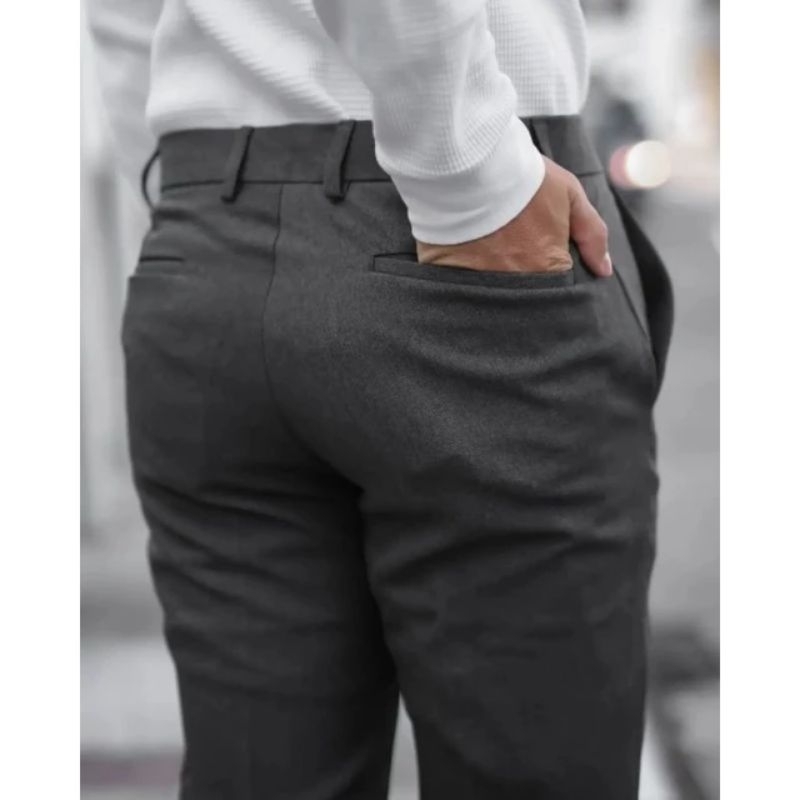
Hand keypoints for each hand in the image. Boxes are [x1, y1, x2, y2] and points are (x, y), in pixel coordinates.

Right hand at [416, 157, 612, 276]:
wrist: (473, 163)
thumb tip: (605, 270)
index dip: (549, 270)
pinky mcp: (448, 273)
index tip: (538, 252)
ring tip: (488, 252)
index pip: (556, 287)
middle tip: (513, 252)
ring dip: (492, 280)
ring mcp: (480, 281)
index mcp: (547, 267)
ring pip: (491, 295)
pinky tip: (462, 257)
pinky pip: (458, 286)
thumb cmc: (525, 178)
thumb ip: (592, 234)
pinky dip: (461, 276)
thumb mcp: (569, 195)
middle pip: (524, 295)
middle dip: (522, 279)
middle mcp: (515, 282)